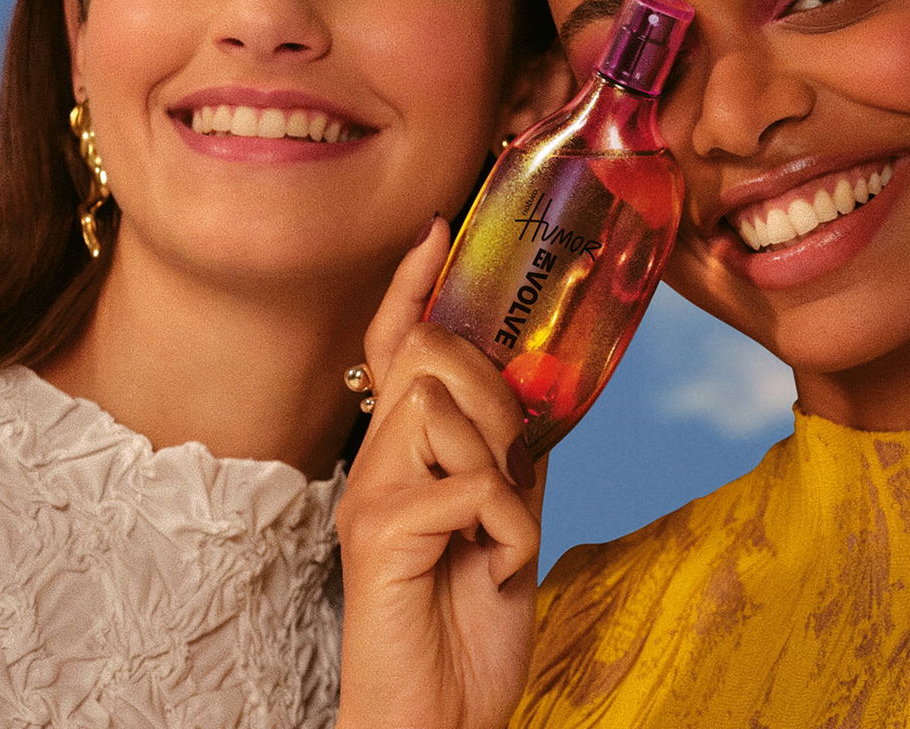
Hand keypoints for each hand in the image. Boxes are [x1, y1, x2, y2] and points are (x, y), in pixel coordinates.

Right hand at [335, 217, 541, 728]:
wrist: (440, 719)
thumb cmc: (467, 624)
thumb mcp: (506, 524)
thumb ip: (510, 459)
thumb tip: (539, 403)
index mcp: (402, 456)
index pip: (396, 348)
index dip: (412, 287)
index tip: (437, 230)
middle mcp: (374, 465)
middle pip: (430, 357)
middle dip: (492, 393)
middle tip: (513, 461)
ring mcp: (370, 497)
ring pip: (442, 405)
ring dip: (500, 462)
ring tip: (501, 527)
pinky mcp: (376, 536)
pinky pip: (467, 484)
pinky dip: (508, 524)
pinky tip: (496, 565)